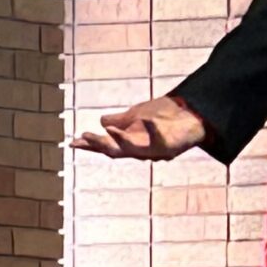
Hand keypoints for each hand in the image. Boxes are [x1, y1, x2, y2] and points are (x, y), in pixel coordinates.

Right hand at [72, 95, 206, 160]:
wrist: (193, 118)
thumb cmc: (165, 118)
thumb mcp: (137, 116)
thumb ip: (120, 120)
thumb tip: (102, 121)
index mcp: (130, 143)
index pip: (106, 145)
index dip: (90, 145)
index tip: (72, 142)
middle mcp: (140, 149)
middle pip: (115, 150)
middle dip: (98, 145)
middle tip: (83, 138)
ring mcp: (154, 149)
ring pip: (133, 149)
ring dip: (120, 140)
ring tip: (108, 130)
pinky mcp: (169, 144)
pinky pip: (159, 138)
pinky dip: (152, 129)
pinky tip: (146, 119)